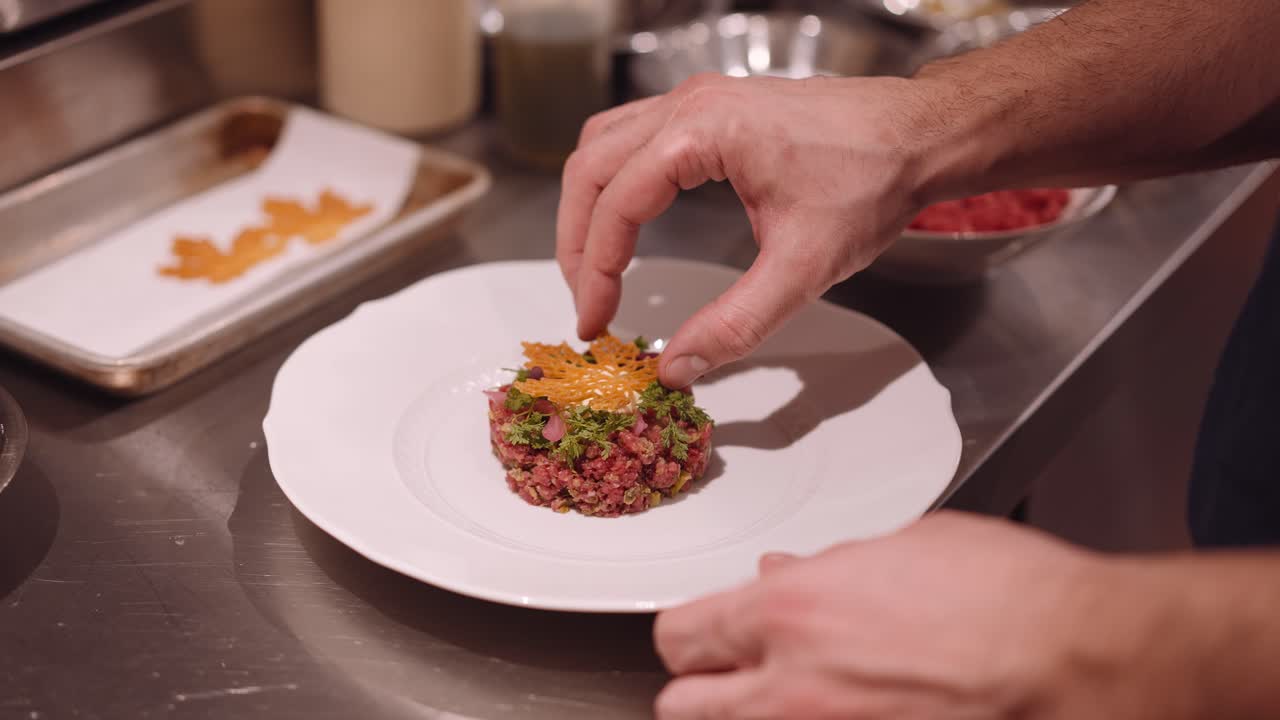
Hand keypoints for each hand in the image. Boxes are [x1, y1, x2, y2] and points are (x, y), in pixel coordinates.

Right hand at [557, 74, 932, 387]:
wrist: (919, 136)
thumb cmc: (871, 182)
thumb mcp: (803, 267)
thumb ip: (736, 324)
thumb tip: (678, 367)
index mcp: (703, 131)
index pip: (616, 204)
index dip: (594, 270)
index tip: (596, 323)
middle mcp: (689, 103)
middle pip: (591, 168)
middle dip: (578, 242)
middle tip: (588, 304)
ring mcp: (696, 99)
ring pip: (603, 146)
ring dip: (589, 207)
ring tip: (594, 269)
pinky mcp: (709, 108)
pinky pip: (632, 137)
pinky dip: (614, 183)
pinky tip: (626, 221)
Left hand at [653, 511, 1197, 719]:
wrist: (1083, 662)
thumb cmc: (1011, 600)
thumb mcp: (905, 548)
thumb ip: (824, 570)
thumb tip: (784, 576)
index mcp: (792, 613)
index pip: (681, 635)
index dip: (693, 634)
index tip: (708, 633)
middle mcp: (791, 691)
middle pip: (681, 705)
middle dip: (704, 686)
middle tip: (736, 673)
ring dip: (748, 715)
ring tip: (793, 697)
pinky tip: (852, 710)